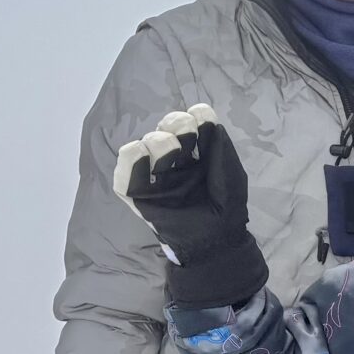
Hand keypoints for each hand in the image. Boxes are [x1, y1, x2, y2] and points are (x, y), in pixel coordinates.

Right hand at [113, 105, 269, 306]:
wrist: (217, 238)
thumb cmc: (227, 205)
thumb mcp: (229, 169)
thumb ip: (216, 141)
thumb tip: (200, 115)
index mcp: (197, 157)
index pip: (188, 124)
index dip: (193, 117)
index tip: (200, 123)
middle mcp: (175, 164)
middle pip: (165, 129)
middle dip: (174, 125)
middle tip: (183, 137)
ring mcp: (156, 178)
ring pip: (146, 144)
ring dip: (158, 141)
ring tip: (170, 153)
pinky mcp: (139, 196)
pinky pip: (124, 175)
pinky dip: (131, 159)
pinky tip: (142, 153)